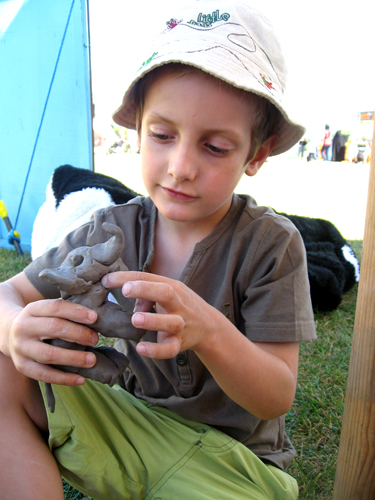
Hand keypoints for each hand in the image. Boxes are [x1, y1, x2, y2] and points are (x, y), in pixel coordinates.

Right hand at [9, 298, 98, 385]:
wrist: (8, 333)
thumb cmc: (38, 321)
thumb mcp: (45, 311)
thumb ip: (64, 312)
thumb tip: (94, 319)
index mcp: (32, 309)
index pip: (55, 307)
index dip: (76, 312)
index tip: (94, 318)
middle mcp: (23, 327)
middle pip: (53, 328)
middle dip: (78, 334)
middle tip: (95, 339)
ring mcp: (21, 348)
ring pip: (49, 354)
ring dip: (74, 358)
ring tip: (92, 360)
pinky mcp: (22, 366)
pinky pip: (44, 375)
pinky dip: (64, 378)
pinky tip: (80, 379)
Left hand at [102, 271, 222, 358]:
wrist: (208, 327)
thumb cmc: (179, 305)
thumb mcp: (166, 293)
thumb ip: (145, 292)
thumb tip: (123, 293)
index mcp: (171, 287)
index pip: (148, 278)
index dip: (127, 278)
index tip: (106, 280)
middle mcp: (177, 304)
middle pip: (165, 293)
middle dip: (145, 290)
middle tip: (126, 290)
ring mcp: (180, 324)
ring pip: (170, 323)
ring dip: (152, 320)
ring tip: (135, 319)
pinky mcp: (180, 344)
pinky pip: (169, 349)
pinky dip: (155, 350)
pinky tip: (140, 348)